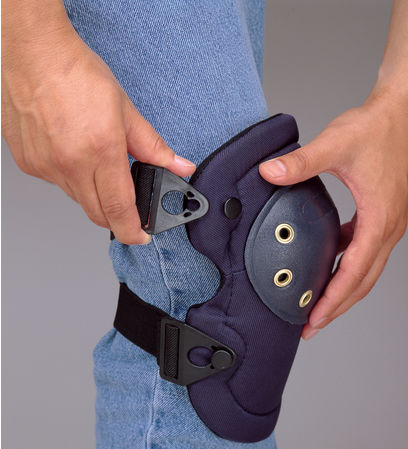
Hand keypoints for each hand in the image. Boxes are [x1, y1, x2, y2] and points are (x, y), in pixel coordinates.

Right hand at [2, 20, 194, 243]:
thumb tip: (180, 167)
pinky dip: (72, 179)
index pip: (120, 210)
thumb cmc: (79, 76)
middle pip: (98, 214)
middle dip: (117, 218)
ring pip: (78, 199)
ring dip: (95, 195)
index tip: (141, 236)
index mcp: (100, 152)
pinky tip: (76, 155)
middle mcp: (70, 164)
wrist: (36, 55)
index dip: (133, 230)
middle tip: (129, 207)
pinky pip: (57, 184)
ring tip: (99, 164)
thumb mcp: (127, 112)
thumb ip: (155, 148)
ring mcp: (45, 166)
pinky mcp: (29, 163)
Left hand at [260, 92, 407, 338]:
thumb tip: (269, 173)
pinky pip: (364, 250)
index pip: (354, 273)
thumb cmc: (377, 129)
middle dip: (337, 306)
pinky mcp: (381, 214)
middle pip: (363, 281)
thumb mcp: (334, 144)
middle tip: (311, 325)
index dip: (333, 300)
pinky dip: (347, 264)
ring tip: (319, 304)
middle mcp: (388, 227)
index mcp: (379, 219)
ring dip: (343, 290)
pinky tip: (329, 262)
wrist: (401, 113)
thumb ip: (300, 162)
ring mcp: (387, 222)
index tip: (314, 319)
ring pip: (366, 270)